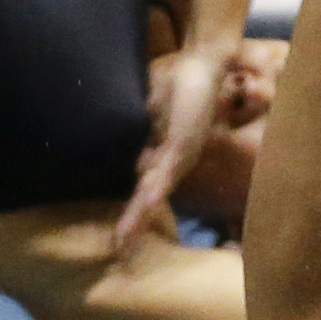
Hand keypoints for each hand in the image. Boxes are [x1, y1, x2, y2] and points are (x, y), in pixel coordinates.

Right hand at [113, 40, 231, 254]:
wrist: (204, 65)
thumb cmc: (178, 89)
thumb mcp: (152, 115)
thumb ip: (143, 133)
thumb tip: (122, 139)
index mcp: (161, 162)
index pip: (140, 197)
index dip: (129, 221)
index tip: (115, 246)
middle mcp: (171, 165)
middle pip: (146, 203)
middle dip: (132, 229)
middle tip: (118, 255)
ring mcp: (178, 156)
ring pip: (155, 191)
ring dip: (140, 214)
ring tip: (125, 238)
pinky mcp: (184, 142)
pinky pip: (168, 166)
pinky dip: (158, 184)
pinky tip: (150, 199)